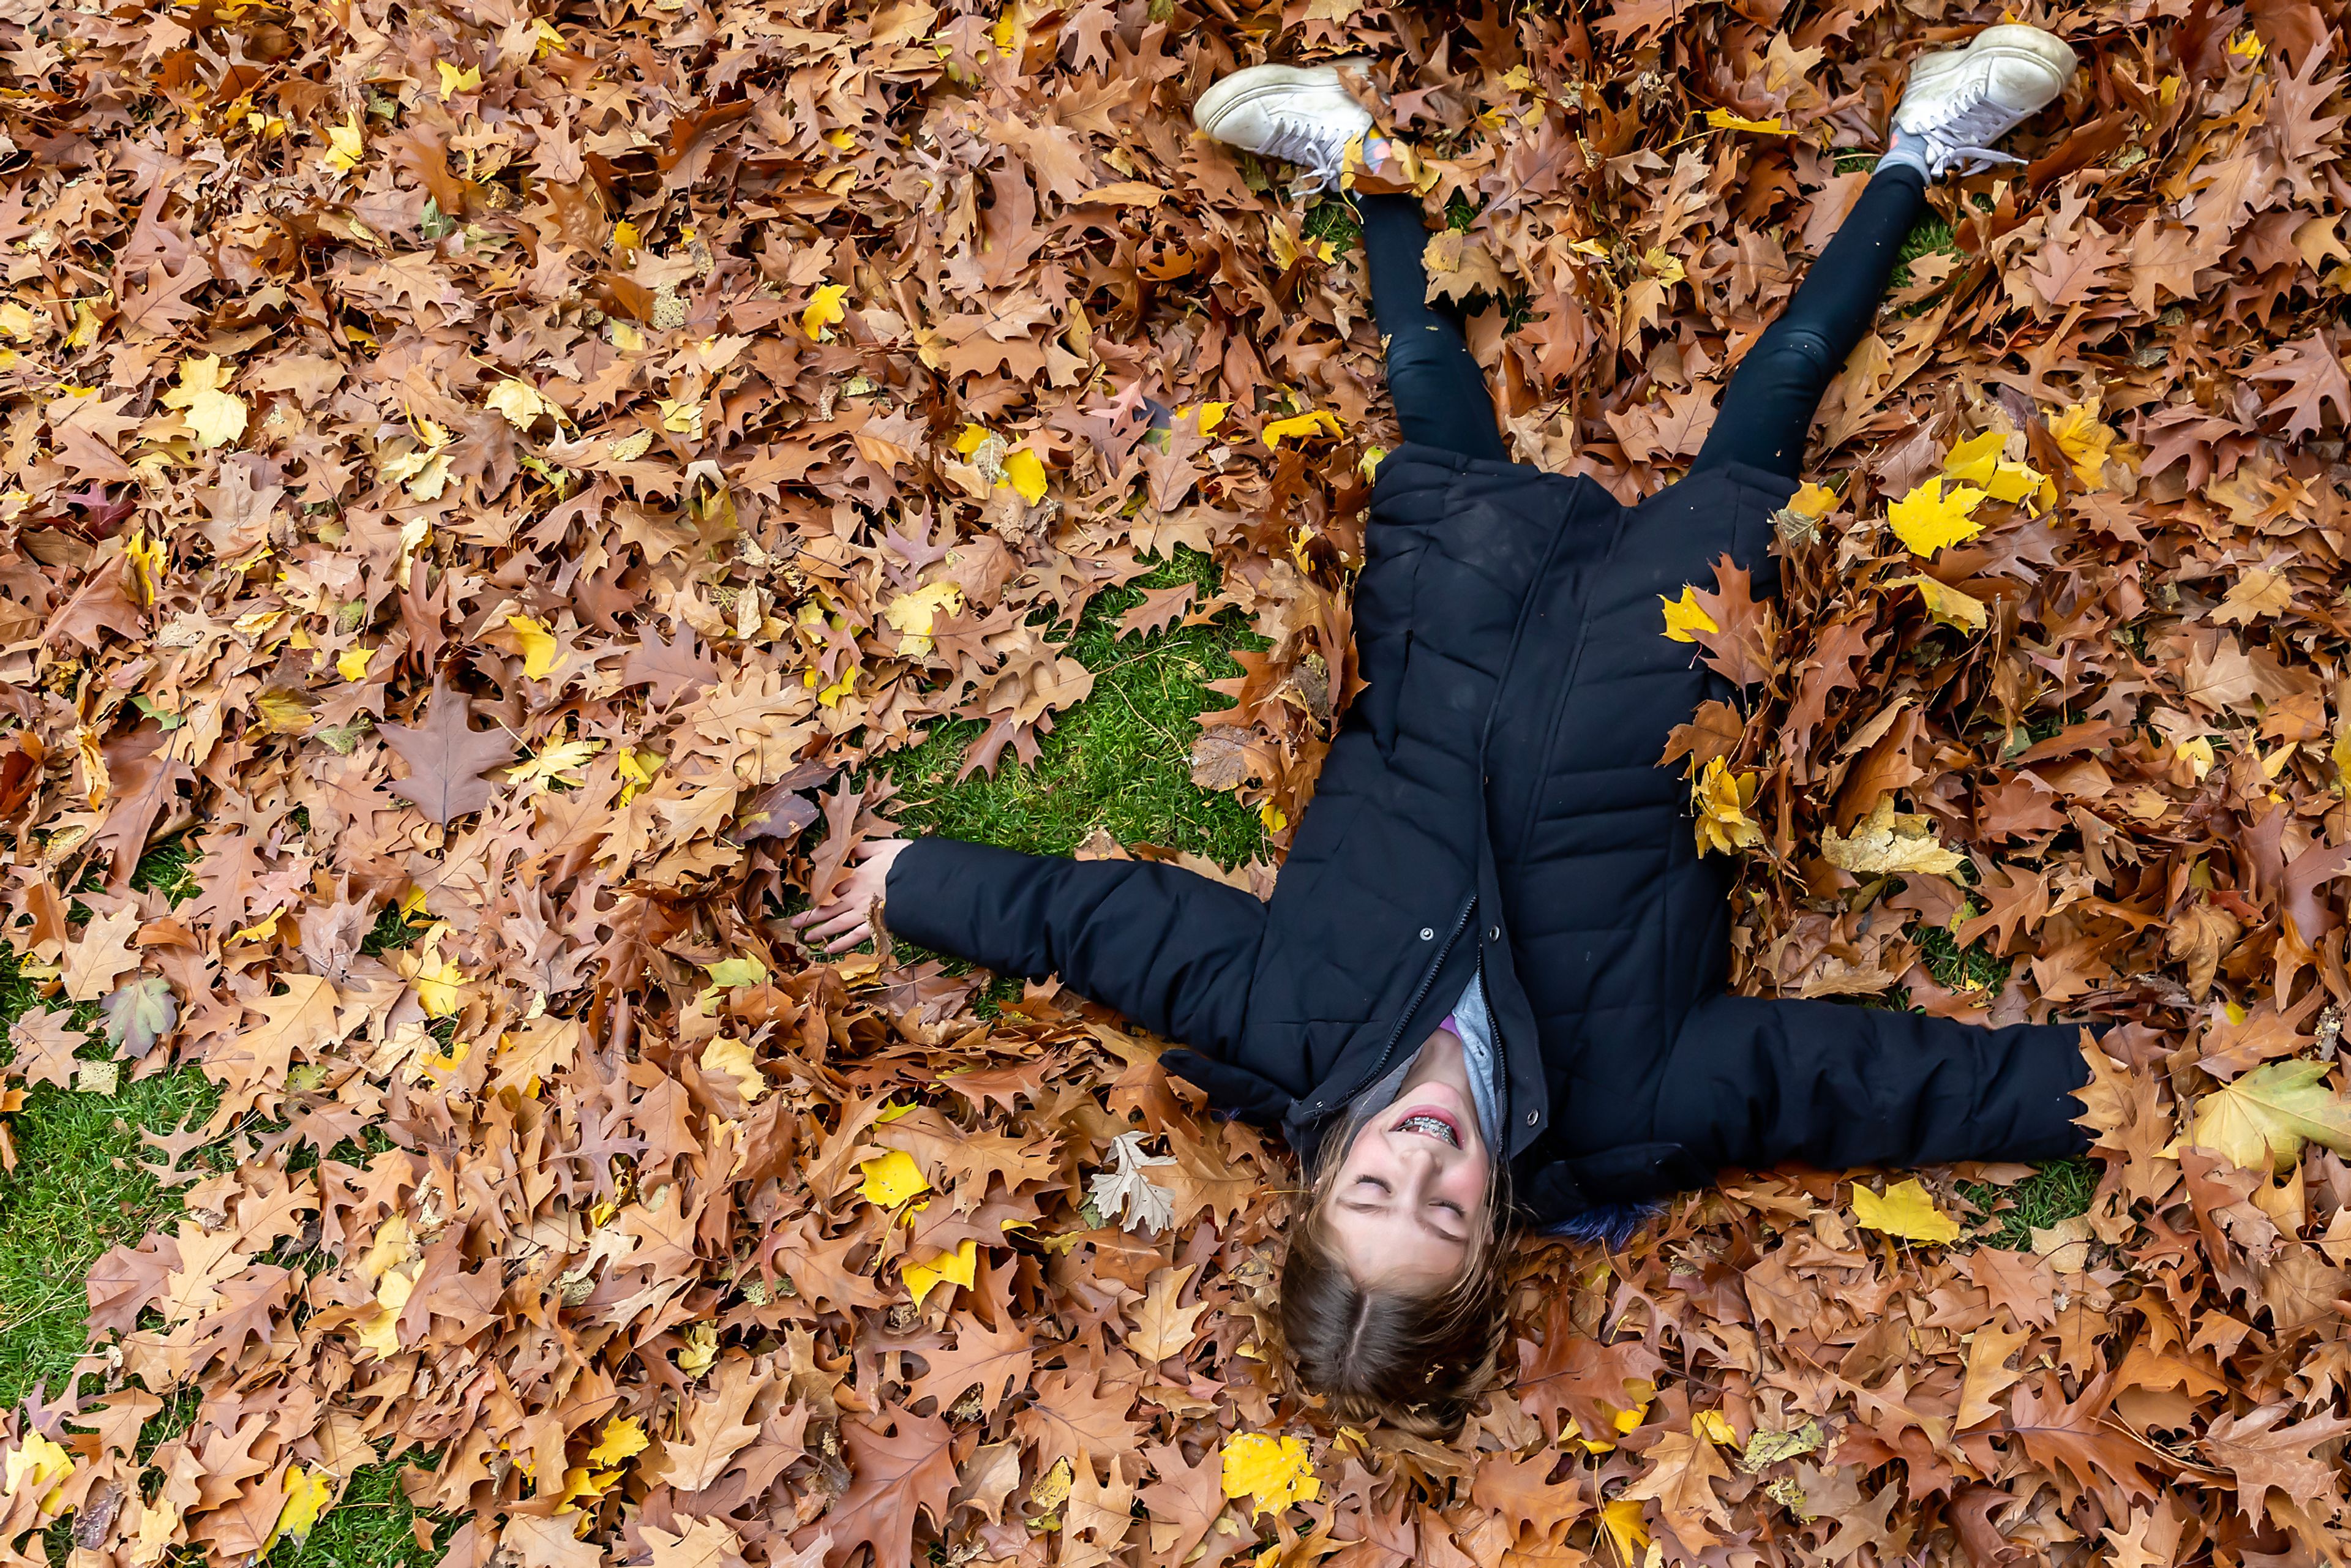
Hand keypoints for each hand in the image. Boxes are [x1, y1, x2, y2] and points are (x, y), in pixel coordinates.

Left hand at [789, 839, 911, 954]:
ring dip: (821, 931)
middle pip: (829, 908)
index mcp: (857, 876)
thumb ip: (864, 848)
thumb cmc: (905, 860)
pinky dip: (842, 944)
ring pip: (837, 924)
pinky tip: (829, 949)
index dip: (818, 896)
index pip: (831, 888)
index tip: (807, 902)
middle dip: (810, 917)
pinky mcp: (876, 925)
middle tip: (794, 924)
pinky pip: (855, 937)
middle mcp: (856, 896)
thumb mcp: (883, 846)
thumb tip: (849, 848)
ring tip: (806, 939)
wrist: (921, 876)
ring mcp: (864, 912)